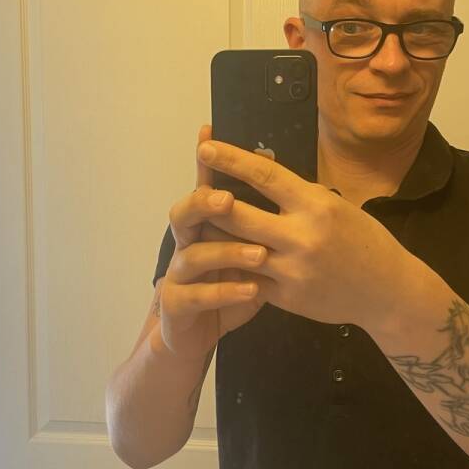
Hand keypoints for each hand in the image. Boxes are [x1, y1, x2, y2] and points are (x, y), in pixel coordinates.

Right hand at [158, 125, 268, 359]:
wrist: (199, 334)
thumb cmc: (231, 288)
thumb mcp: (253, 256)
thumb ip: (263, 226)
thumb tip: (292, 187)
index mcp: (207, 227)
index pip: (206, 187)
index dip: (206, 162)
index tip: (208, 134)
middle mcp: (188, 244)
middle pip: (186, 213)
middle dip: (205, 203)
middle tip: (227, 198)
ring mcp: (178, 275)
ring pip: (192, 255)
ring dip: (226, 251)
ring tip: (261, 255)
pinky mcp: (176, 305)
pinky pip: (195, 295)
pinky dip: (224, 292)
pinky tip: (252, 290)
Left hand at [195, 137, 411, 327]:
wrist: (388, 291)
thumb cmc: (363, 241)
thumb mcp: (336, 206)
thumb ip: (299, 195)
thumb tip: (261, 171)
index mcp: (315, 204)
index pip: (264, 175)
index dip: (231, 160)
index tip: (206, 148)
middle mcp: (301, 235)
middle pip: (238, 214)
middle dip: (210, 201)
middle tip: (192, 189)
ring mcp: (291, 269)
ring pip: (236, 248)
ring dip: (214, 236)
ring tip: (197, 224)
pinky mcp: (286, 297)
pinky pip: (248, 279)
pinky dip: (233, 268)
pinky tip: (218, 260)